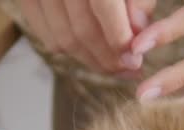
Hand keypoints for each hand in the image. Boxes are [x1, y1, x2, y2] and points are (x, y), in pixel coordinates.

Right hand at [18, 0, 155, 73]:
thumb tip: (139, 31)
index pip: (103, 6)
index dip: (120, 39)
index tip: (137, 60)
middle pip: (81, 30)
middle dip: (108, 58)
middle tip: (129, 70)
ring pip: (62, 37)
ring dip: (90, 59)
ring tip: (112, 66)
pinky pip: (43, 31)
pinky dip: (67, 48)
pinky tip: (88, 52)